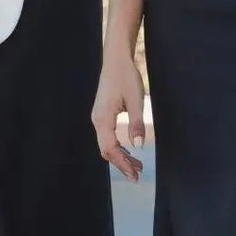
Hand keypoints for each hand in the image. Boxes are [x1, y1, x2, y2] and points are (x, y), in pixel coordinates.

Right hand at [92, 48, 145, 181]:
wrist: (116, 60)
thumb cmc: (126, 77)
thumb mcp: (136, 100)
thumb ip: (137, 123)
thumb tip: (138, 146)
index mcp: (103, 119)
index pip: (111, 149)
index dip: (123, 164)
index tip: (135, 174)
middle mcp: (97, 120)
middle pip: (107, 150)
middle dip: (121, 163)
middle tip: (137, 175)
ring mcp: (98, 118)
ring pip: (107, 144)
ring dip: (121, 156)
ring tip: (137, 165)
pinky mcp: (102, 114)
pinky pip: (108, 137)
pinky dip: (118, 146)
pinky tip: (130, 150)